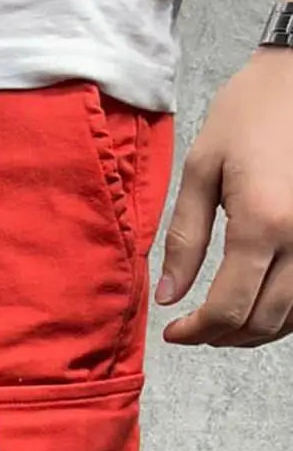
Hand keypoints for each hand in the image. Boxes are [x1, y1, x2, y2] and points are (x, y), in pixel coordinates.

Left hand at [157, 47, 292, 346]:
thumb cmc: (248, 115)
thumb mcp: (201, 171)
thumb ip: (184, 238)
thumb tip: (168, 294)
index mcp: (263, 224)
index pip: (229, 307)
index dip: (197, 331)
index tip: (173, 332)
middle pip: (263, 320)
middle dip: (222, 336)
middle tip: (192, 330)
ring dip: (254, 331)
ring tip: (219, 324)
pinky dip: (283, 312)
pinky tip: (255, 303)